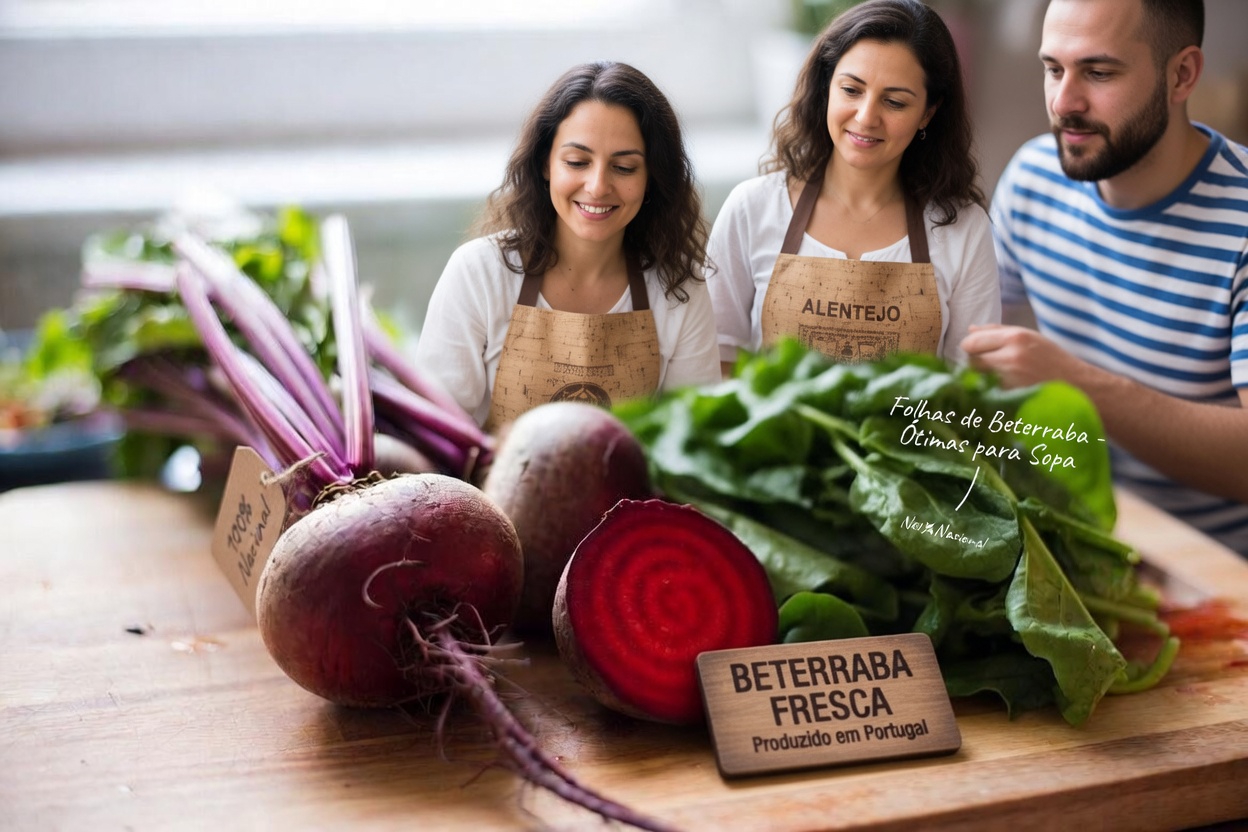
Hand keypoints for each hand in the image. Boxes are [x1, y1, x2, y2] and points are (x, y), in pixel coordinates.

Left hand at [960, 324, 1087, 388]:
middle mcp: (1011, 357)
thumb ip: (997, 331)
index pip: (971, 342)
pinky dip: (990, 392)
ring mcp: (1010, 381)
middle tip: (993, 366)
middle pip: (971, 361)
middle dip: (976, 363)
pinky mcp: (1011, 399)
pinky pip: (987, 393)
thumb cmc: (1052, 360)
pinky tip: (1005, 389)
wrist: (1079, 387)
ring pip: (977, 379)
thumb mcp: (1029, 337)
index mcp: (1016, 337)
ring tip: (1002, 377)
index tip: (979, 351)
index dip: (972, 347)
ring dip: (982, 378)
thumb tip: (971, 330)